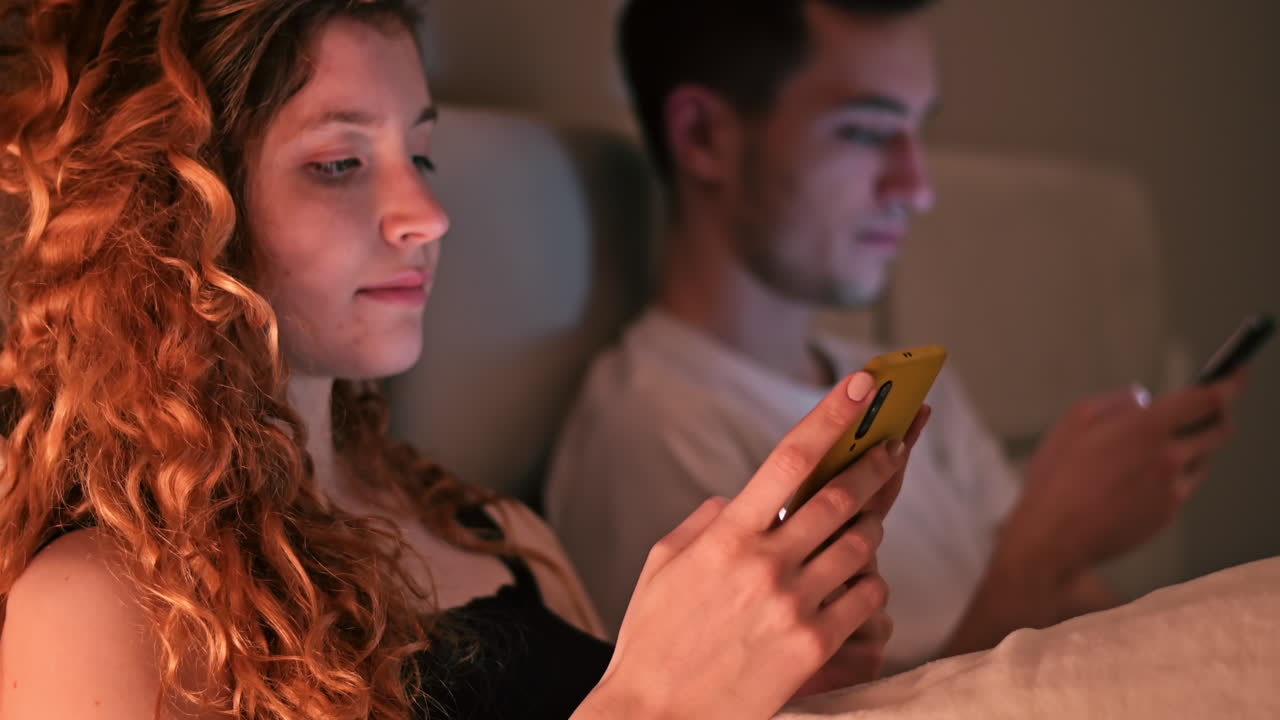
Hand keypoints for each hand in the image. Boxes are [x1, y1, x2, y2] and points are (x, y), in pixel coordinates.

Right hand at [578, 373, 929, 719]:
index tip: (861, 385)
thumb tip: (736, 500)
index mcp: (726, 536)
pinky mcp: (814, 646)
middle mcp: (764, 564)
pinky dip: (870, 584)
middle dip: (875, 463)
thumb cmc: (653, 639)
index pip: (789, 458)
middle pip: (840, 496)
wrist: (657, 716)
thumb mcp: (663, 566)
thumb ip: (704, 523)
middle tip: (893, 445)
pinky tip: (860, 583)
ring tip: (866, 523)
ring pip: (861, 547)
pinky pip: (866, 600)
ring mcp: (792, 605)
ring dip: (871, 529)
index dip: (832, 415)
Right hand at [1007, 373, 1244, 575]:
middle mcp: (1168, 457)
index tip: (1237, 374)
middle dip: (1218, 417)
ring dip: (1190, 449)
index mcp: (1146, 427)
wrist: (1055, 535)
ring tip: (1152, 454)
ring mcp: (1172, 489)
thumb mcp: (1074, 420)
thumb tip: (1144, 400)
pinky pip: (1181, 487)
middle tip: (1206, 413)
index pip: (1207, 399)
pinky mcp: (1168, 514)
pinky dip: (1169, 479)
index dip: (1230, 383)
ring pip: (1200, 461)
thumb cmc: (1057, 476)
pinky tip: (1135, 484)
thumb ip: (1116, 402)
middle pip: (1219, 431)